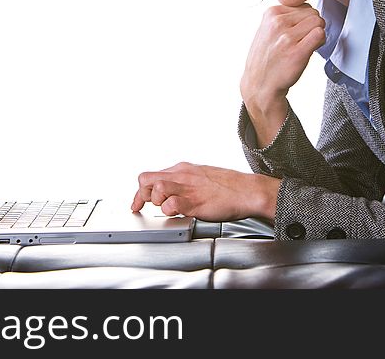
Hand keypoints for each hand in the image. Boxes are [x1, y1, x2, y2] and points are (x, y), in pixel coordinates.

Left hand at [131, 162, 280, 220]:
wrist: (247, 190)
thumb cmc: (227, 186)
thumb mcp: (200, 176)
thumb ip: (183, 182)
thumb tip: (170, 191)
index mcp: (182, 169)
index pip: (150, 176)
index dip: (139, 192)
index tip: (137, 203)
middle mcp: (182, 176)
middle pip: (146, 179)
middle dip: (141, 196)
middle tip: (144, 208)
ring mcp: (188, 188)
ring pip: (156, 188)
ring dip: (155, 201)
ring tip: (165, 208)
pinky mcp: (196, 202)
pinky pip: (172, 205)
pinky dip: (169, 211)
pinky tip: (175, 213)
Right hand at [241, 4, 324, 145]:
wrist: (259, 84)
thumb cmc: (266, 58)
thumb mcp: (267, 29)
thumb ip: (285, 16)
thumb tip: (309, 9)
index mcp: (270, 13)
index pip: (303, 5)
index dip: (305, 19)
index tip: (297, 31)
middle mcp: (277, 23)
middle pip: (313, 12)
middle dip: (312, 25)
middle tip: (303, 40)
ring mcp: (287, 37)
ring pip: (319, 22)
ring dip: (317, 34)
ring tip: (305, 45)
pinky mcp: (297, 52)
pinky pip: (320, 35)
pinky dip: (320, 42)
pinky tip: (310, 50)